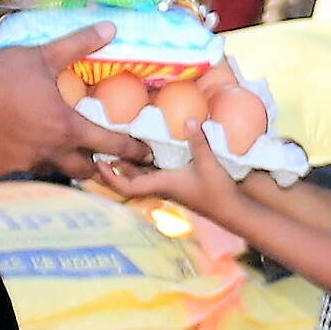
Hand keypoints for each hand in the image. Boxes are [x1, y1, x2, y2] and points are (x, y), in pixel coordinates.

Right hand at [0, 23, 149, 178]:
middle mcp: (51, 151)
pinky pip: (28, 170)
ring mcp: (26, 162)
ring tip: (73, 153)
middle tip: (110, 159)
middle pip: (86, 169)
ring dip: (68, 165)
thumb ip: (78, 45)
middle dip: (100, 166)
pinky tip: (35, 149)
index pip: (111, 145)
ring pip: (57, 172)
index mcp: (67, 128)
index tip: (148, 155)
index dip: (133, 151)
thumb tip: (111, 28)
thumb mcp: (40, 57)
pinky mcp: (4, 167)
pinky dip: (37, 162)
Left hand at [96, 118, 238, 220]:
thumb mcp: (209, 163)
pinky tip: (146, 152)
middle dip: (113, 168)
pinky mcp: (177, 184)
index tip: (99, 162)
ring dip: (128, 166)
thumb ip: (198, 141)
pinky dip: (144, 166)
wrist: (231, 210)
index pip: (127, 187)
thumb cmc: (217, 190)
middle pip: (128, 181)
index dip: (110, 177)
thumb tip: (189, 119)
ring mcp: (168, 187)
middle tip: (101, 149)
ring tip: (118, 147)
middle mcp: (161, 187)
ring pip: (140, 178)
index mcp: (162, 184)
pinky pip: (152, 175)